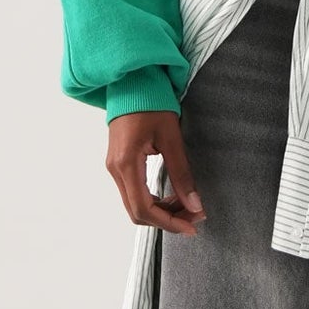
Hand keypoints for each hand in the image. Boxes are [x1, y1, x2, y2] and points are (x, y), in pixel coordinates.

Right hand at [106, 109, 205, 233]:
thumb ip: (182, 174)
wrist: (132, 82)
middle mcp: (115, 169)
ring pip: (135, 204)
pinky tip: (173, 195)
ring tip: (188, 205)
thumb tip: (194, 205)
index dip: (169, 222)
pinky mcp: (119, 164)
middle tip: (194, 215)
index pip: (144, 208)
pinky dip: (154, 200)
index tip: (191, 226)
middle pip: (137, 212)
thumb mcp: (171, 138)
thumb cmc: (151, 102)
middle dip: (167, 219)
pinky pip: (134, 192)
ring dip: (162, 211)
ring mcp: (114, 167)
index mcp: (126, 163)